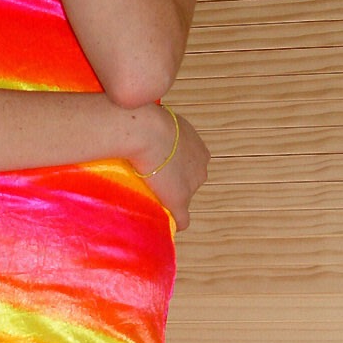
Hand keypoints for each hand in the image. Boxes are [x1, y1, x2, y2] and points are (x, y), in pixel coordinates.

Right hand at [133, 107, 209, 230]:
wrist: (145, 131)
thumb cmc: (146, 121)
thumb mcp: (157, 119)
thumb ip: (158, 127)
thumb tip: (142, 123)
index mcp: (199, 148)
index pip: (189, 163)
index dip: (173, 166)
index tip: (156, 165)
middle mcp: (200, 166)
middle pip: (189, 180)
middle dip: (173, 182)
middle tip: (150, 179)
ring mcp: (192, 185)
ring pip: (183, 197)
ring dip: (170, 199)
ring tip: (150, 196)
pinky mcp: (180, 201)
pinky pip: (182, 219)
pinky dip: (174, 222)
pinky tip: (163, 223)